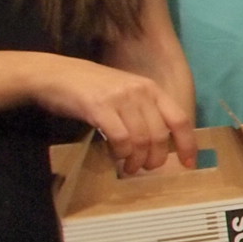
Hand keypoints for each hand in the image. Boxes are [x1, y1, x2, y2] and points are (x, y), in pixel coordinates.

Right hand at [33, 53, 197, 175]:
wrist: (53, 73)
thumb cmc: (91, 87)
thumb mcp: (126, 93)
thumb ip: (145, 112)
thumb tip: (160, 144)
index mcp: (152, 89)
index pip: (180, 119)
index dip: (188, 144)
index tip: (189, 164)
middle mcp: (140, 92)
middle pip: (160, 135)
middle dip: (156, 158)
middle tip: (145, 168)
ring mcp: (120, 98)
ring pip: (141, 140)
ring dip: (137, 160)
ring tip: (129, 167)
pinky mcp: (99, 107)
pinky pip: (120, 138)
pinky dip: (121, 152)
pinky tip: (116, 156)